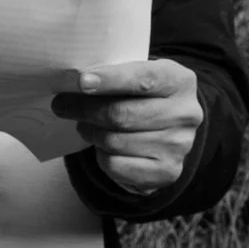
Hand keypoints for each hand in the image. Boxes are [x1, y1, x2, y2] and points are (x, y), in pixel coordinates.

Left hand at [52, 56, 202, 197]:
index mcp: (181, 81)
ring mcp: (178, 146)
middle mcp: (186, 114)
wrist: (168, 132)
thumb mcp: (138, 76)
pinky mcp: (166, 172)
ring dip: (90, 133)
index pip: (144, 79)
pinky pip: (116, 165)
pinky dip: (101, 156)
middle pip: (122, 114)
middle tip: (62, 105)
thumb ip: (115, 75)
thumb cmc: (143, 98)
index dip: (111, 80)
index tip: (82, 82)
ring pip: (115, 141)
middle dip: (84, 109)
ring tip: (84, 126)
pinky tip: (103, 147)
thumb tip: (75, 84)